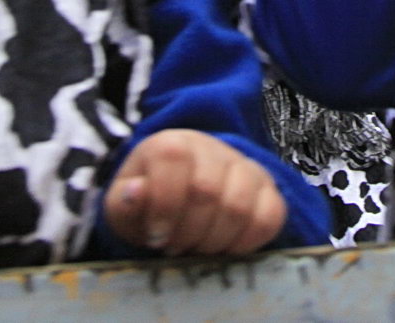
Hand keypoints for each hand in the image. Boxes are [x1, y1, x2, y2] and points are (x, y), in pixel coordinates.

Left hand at [103, 130, 286, 256]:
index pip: (172, 158)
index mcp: (171, 143)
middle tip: (175, 248)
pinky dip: (249, 241)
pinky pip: (272, 215)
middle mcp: (212, 147)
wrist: (180, 194)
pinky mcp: (267, 188)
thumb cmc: (149, 203)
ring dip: (215, 240)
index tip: (155, 236)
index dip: (164, 204)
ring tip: (198, 249)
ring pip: (240, 205)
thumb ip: (123, 202)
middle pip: (207, 190)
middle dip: (188, 231)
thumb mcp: (122, 205)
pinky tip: (226, 249)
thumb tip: (135, 192)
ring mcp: (244, 166)